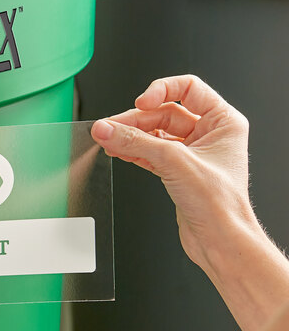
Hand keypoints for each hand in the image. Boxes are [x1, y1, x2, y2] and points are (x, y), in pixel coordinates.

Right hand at [91, 74, 254, 271]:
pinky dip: (132, 151)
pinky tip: (117, 150)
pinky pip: (149, 152)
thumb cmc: (220, 205)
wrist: (220, 241)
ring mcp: (192, 153)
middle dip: (135, 120)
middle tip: (109, 127)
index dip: (161, 90)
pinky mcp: (177, 171)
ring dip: (130, 136)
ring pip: (154, 134)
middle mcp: (209, 134)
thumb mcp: (174, 162)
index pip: (188, 88)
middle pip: (164, 112)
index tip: (140, 102)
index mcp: (223, 121)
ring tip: (107, 139)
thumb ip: (136, 142)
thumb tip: (107, 129)